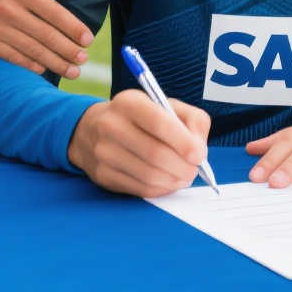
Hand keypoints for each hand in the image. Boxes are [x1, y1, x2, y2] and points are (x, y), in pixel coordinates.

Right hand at [0, 0, 92, 77]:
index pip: (55, 13)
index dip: (74, 28)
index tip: (88, 40)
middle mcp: (8, 9)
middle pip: (46, 35)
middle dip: (68, 50)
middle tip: (83, 60)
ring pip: (31, 49)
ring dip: (55, 62)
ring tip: (72, 71)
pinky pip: (12, 57)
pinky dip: (30, 65)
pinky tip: (44, 68)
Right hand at [68, 89, 209, 197]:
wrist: (91, 130)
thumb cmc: (138, 118)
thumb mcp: (164, 105)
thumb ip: (191, 120)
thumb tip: (199, 149)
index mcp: (128, 103)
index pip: (159, 123)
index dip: (183, 142)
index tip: (199, 155)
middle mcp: (111, 126)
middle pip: (155, 154)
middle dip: (183, 167)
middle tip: (195, 170)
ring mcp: (104, 152)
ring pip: (149, 176)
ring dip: (174, 181)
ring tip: (183, 176)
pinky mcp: (103, 175)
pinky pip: (140, 189)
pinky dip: (161, 189)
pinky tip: (168, 182)